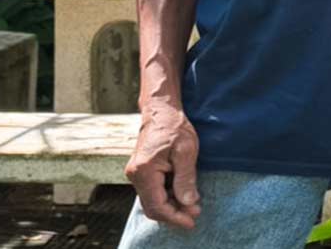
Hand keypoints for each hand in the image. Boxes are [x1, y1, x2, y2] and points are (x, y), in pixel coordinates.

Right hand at [126, 103, 201, 229]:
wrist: (160, 110)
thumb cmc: (174, 126)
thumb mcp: (186, 151)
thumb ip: (186, 178)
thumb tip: (188, 202)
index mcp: (144, 170)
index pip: (157, 205)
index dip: (175, 216)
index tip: (192, 220)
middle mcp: (135, 174)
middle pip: (152, 207)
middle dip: (174, 214)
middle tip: (195, 213)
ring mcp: (136, 173)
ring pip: (152, 201)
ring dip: (172, 205)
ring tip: (193, 204)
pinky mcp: (140, 171)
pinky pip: (152, 191)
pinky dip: (167, 196)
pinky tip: (182, 193)